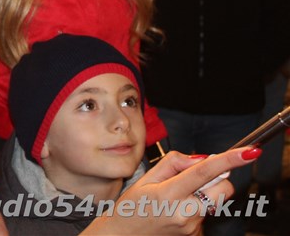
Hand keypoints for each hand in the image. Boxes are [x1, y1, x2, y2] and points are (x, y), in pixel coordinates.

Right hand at [82, 147, 260, 234]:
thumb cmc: (131, 207)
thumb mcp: (145, 178)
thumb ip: (173, 163)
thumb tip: (200, 160)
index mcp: (168, 194)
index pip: (204, 172)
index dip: (228, 160)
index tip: (248, 152)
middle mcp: (185, 213)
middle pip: (222, 188)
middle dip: (216, 178)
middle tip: (192, 178)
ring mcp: (193, 226)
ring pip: (215, 199)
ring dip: (204, 192)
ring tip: (176, 197)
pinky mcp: (196, 234)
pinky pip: (206, 211)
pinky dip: (196, 205)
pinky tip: (175, 210)